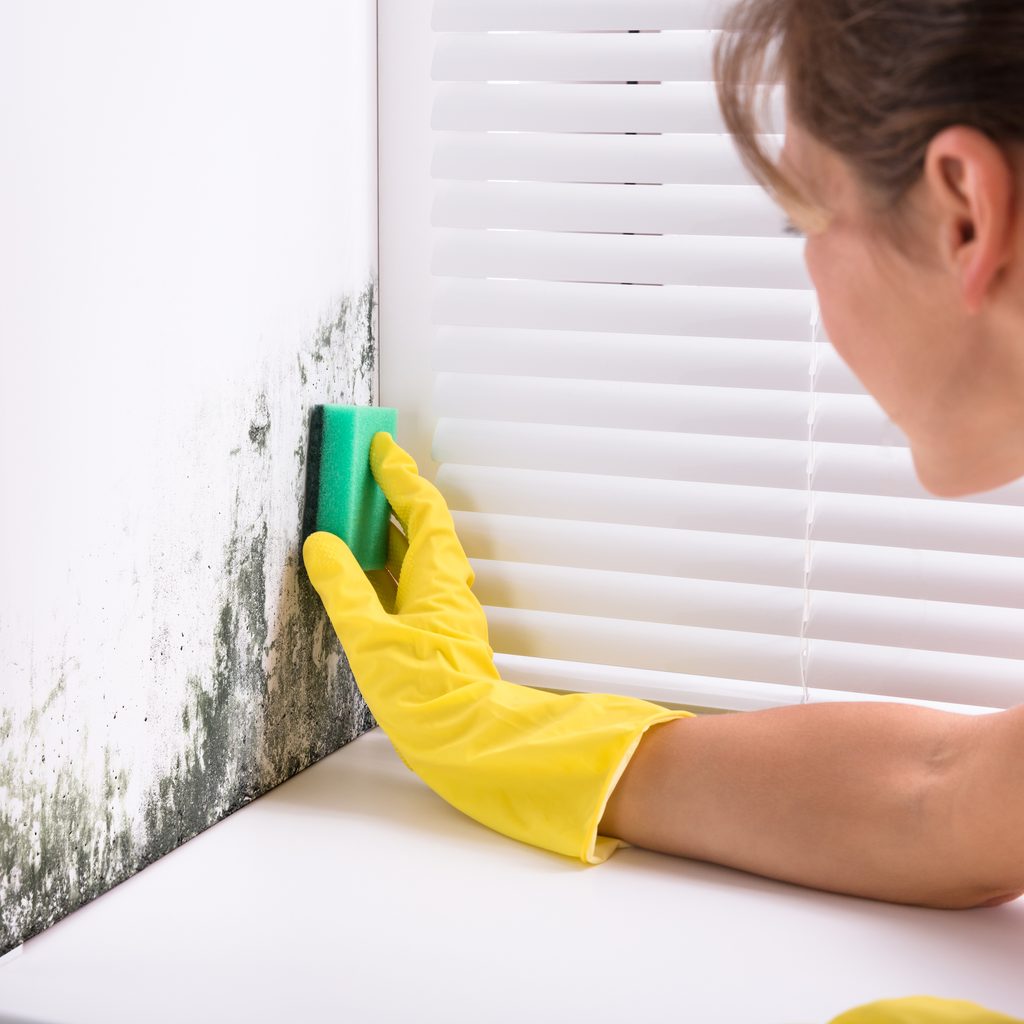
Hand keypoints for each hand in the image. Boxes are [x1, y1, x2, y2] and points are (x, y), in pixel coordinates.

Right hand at [303, 431, 692, 863]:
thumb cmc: (425, 692)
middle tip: (360, 478)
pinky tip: (360, 580)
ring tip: (351, 521)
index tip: (381, 448)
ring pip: (414, 559)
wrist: (466, 741)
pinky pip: (408, 587)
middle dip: (391, 501)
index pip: (421, 510)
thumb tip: (323, 545)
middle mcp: (447, 588)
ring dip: (386, 536)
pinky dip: (384, 572)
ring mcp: (444, 613)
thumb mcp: (369, 635)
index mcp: (438, 577)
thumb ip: (343, 587)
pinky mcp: (437, 637)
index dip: (400, 477)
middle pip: (420, 530)